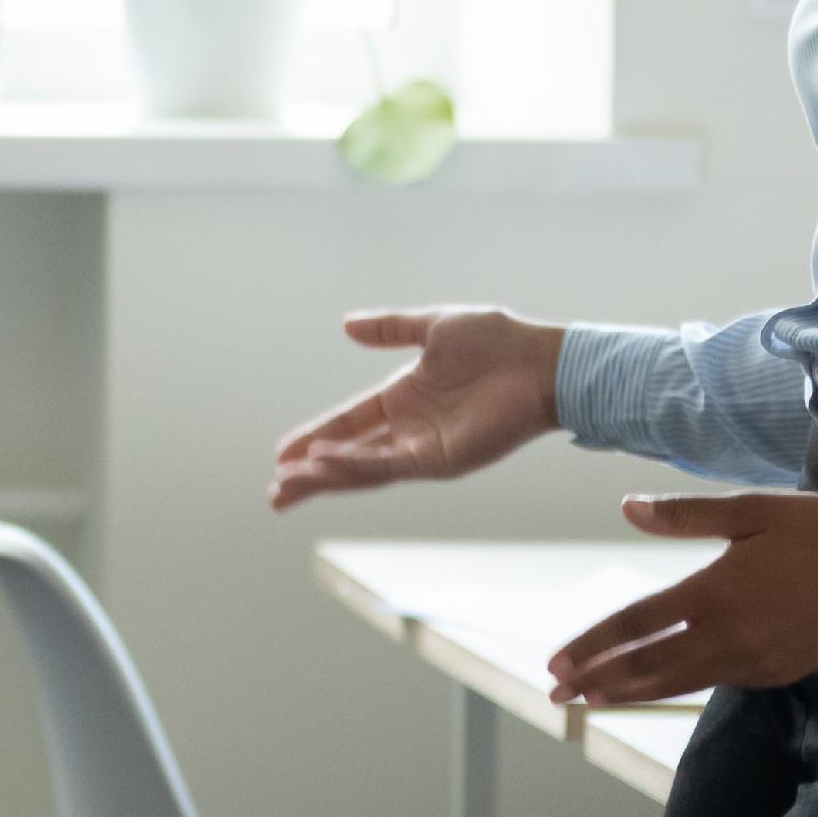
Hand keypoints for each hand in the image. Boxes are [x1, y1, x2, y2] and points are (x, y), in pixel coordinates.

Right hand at [270, 306, 567, 509]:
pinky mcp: (441, 459)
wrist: (542, 360)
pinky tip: (324, 466)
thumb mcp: (432, 327)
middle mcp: (409, 429)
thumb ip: (390, 328)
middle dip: (309, 475)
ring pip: (362, 469)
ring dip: (324, 477)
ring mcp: (424, 448)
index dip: (314, 437)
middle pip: (348, 457)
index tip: (281, 453)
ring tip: (287, 486)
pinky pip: (388, 466)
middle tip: (274, 491)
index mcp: (404, 398)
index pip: (347, 424)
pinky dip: (355, 467)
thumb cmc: (499, 341)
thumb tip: (346, 325)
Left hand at [545, 491, 817, 706]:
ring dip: (631, 691)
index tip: (553, 663)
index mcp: (719, 591)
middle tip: (554, 695)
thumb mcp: (750, 509)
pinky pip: (717, 679)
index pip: (637, 625)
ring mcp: (758, 661)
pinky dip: (679, 682)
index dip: (591, 645)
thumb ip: (684, 514)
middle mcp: (734, 635)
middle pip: (649, 667)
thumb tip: (626, 507)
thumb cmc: (816, 529)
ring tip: (590, 698)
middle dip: (598, 681)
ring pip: (681, 682)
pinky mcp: (778, 672)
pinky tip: (654, 680)